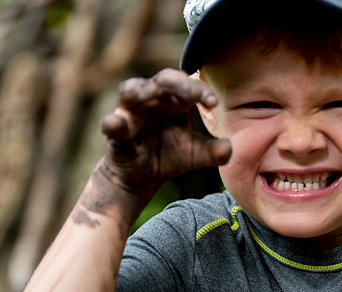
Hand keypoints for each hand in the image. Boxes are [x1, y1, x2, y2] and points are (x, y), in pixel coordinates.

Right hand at [98, 69, 230, 197]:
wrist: (143, 177)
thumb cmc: (171, 155)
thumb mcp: (195, 154)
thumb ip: (214, 152)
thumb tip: (229, 148)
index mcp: (176, 101)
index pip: (189, 86)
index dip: (200, 90)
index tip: (213, 103)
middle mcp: (153, 99)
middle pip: (163, 80)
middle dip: (177, 83)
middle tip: (192, 93)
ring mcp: (131, 112)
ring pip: (131, 90)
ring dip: (141, 90)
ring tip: (151, 93)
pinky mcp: (116, 131)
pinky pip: (112, 123)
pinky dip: (113, 122)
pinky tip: (115, 123)